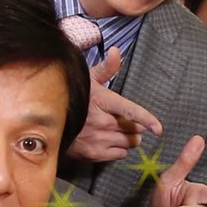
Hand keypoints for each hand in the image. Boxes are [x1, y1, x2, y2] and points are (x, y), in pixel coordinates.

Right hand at [66, 48, 162, 164]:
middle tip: (125, 121)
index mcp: (104, 101)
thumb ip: (106, 68)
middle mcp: (103, 122)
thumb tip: (117, 51)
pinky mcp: (93, 154)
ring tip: (118, 131)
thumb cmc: (71, 96)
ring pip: (130, 143)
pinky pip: (120, 155)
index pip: (130, 111)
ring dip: (129, 138)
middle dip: (136, 126)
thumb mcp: (86, 79)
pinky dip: (120, 149)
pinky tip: (111, 141)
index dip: (147, 120)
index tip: (159, 129)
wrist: (47, 120)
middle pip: (135, 130)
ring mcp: (98, 139)